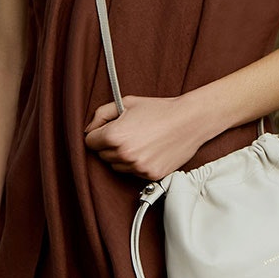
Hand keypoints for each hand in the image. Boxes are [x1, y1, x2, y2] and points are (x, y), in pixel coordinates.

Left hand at [84, 93, 214, 181]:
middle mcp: (124, 154)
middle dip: (110, 145)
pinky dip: (138, 164)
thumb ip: (101, 115)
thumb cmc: (159, 110)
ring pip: (117, 166)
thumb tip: (89, 130)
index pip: (90, 142)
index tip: (108, 130)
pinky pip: (134, 173)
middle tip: (128, 133)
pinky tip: (149, 150)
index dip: (98, 134)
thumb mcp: (125, 103)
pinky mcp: (150, 175)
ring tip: (140, 141)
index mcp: (114, 135)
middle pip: (102, 156)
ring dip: (122, 157)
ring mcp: (138, 167)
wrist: (189, 120)